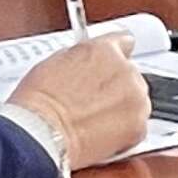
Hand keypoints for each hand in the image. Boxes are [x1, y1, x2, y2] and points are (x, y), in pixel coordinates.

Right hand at [7, 38, 148, 171]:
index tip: (111, 64)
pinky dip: (122, 133)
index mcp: (104, 51)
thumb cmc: (38, 104)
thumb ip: (80, 58)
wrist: (41, 135)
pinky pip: (135, 127)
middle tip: (89, 103)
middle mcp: (126, 71)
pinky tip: (97, 135)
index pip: (123, 42)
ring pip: (135, 102)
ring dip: (120, 110)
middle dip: (114, 88)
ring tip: (89, 122)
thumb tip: (86, 62)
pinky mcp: (139, 125)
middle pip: (129, 76)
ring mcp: (136, 98)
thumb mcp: (53, 65)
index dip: (114, 56)